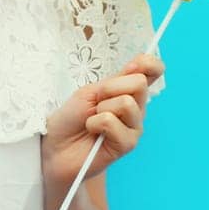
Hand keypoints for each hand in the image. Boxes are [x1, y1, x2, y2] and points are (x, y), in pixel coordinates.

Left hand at [40, 53, 164, 185]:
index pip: (153, 70)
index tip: (130, 67)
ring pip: (127, 103)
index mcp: (129, 91)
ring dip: (101, 108)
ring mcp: (134, 127)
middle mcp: (137, 108)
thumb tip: (139, 65)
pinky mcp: (127, 144)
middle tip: (96, 102)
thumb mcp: (91, 91)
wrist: (56, 146)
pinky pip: (112, 122)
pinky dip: (95, 123)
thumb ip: (118, 80)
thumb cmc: (71, 117)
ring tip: (92, 120)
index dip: (148, 63)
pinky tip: (93, 131)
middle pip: (140, 83)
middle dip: (109, 88)